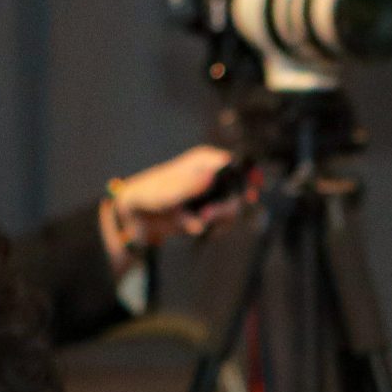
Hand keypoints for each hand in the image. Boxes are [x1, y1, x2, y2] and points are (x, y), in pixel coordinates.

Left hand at [98, 145, 245, 263]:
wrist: (137, 217)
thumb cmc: (150, 194)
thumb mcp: (169, 189)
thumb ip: (191, 185)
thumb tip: (211, 176)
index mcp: (205, 162)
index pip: (236, 165)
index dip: (248, 176)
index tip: (253, 190)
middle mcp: (213, 176)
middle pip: (238, 193)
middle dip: (225, 208)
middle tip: (207, 216)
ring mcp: (212, 196)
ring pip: (232, 211)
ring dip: (216, 221)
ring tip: (194, 222)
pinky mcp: (209, 212)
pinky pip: (223, 224)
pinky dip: (211, 229)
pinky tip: (194, 226)